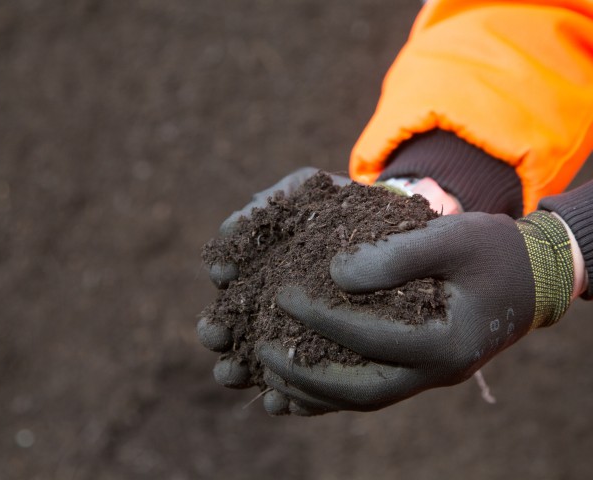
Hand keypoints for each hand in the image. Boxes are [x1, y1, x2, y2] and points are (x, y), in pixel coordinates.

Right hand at [197, 167, 349, 387]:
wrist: (396, 230)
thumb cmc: (346, 208)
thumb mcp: (308, 191)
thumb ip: (270, 203)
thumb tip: (229, 230)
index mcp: (261, 263)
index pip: (230, 271)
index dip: (222, 272)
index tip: (222, 270)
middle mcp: (271, 302)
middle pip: (235, 322)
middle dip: (219, 329)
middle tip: (214, 333)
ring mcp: (297, 335)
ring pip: (262, 360)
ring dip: (241, 368)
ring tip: (232, 373)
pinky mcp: (330, 365)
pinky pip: (305, 388)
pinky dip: (287, 398)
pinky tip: (277, 404)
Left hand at [257, 211, 574, 414]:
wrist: (529, 277)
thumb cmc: (493, 250)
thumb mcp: (453, 237)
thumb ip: (399, 254)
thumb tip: (337, 273)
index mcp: (447, 341)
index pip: (372, 336)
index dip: (322, 317)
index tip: (282, 293)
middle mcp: (436, 372)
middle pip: (361, 389)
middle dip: (306, 373)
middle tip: (261, 350)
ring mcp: (427, 377)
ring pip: (361, 399)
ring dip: (312, 392)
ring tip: (267, 375)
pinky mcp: (417, 371)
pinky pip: (369, 390)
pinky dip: (331, 392)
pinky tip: (296, 386)